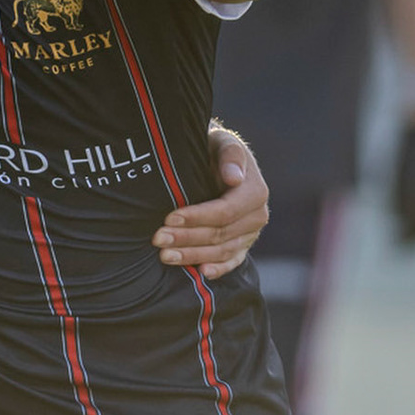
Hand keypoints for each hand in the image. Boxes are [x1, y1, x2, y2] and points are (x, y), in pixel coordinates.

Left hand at [153, 124, 268, 278]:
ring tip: (165, 255)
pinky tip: (201, 272)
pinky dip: (218, 268)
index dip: (197, 217)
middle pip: (220, 234)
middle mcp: (257, 216)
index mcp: (255, 192)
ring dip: (193, 255)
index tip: (169, 217)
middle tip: (158, 239)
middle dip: (187, 238)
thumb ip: (230, 156)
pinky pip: (232, 261)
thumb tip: (234, 177)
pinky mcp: (243, 245)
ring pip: (222, 250)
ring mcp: (251, 234)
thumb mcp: (223, 143)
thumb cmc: (216, 148)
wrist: (219, 160)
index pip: (224, 211)